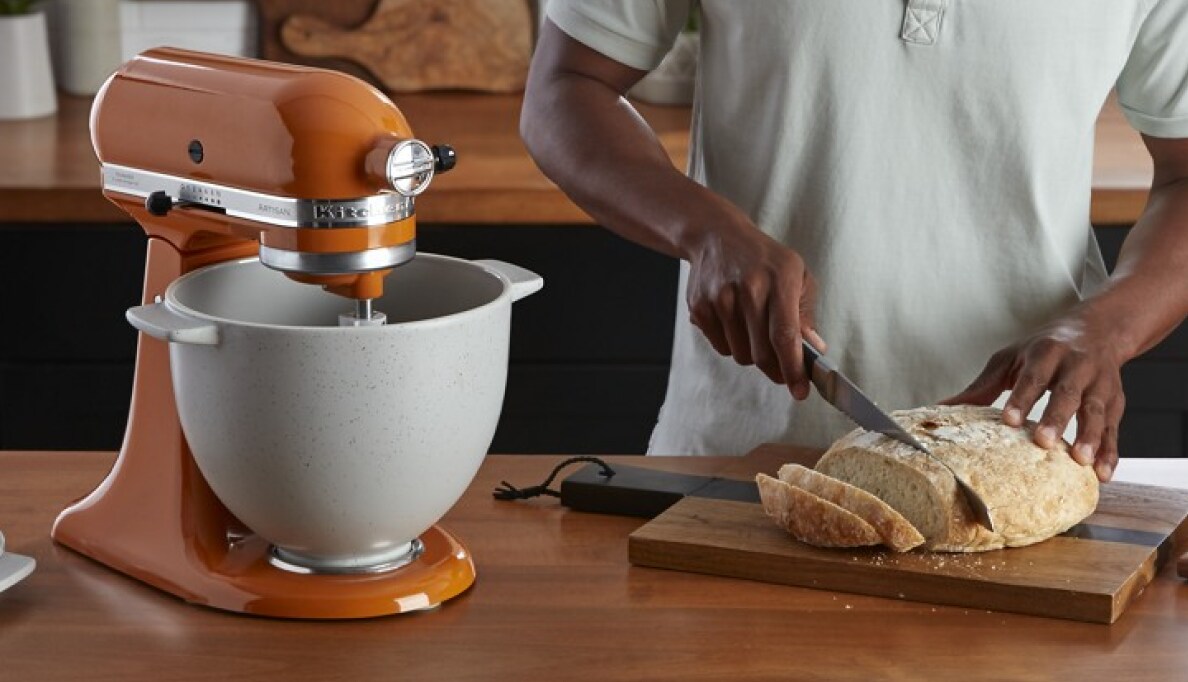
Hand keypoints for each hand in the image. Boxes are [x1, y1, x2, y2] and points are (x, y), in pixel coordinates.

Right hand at [685, 224, 824, 399]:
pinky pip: (721, 347)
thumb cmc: (764, 259)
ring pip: (740, 355)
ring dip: (751, 353)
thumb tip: (813, 349)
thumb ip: (806, 314)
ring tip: (753, 327)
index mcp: (779, 280)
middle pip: (762, 354)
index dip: (793, 369)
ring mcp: (720, 299)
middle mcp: (748, 289)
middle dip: (775, 368)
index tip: (800, 391)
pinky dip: (731, 343)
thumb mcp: (797, 275)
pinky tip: (734, 320)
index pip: (785, 335)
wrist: (717, 237)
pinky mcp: (700, 307)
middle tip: (782, 366)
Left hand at [941, 314, 1124, 481]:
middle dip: (1056, 417)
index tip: (1008, 420)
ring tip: (1079, 460)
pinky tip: (1102, 473)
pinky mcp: (1116, 401)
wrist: (1098, 329)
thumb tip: (941, 408)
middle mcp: (1076, 366)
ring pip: (1096, 410)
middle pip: (1067, 393)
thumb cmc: (1044, 349)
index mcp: (1046, 353)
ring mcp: (1100, 383)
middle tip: (1043, 442)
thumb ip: (982, 387)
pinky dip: (1111, 451)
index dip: (1021, 398)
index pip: (1032, 377)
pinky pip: (1115, 428)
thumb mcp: (1011, 359)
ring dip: (1090, 436)